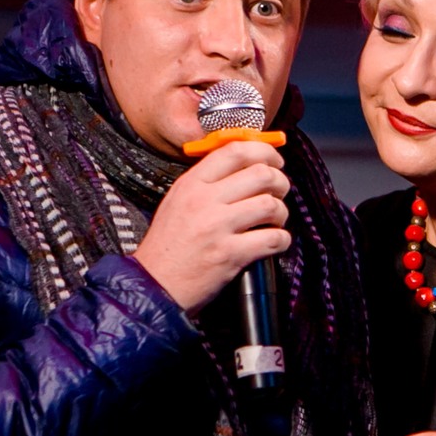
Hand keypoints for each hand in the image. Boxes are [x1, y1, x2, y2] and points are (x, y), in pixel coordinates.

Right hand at [132, 140, 289, 316]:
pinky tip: (274, 242)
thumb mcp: (177, 201)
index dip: (264, 151)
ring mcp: (218, 227)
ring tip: (275, 221)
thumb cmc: (167, 246)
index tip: (274, 161)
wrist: (154, 285)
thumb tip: (245, 167)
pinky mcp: (230, 254)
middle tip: (279, 192)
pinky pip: (272, 238)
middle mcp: (205, 200)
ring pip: (269, 204)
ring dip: (281, 213)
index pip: (235, 151)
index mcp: (192, 184)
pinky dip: (281, 240)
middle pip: (260, 173)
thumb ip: (207, 182)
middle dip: (279, 182)